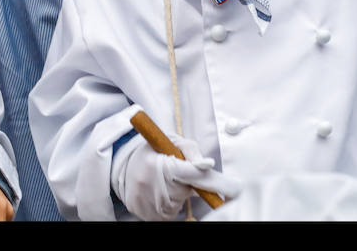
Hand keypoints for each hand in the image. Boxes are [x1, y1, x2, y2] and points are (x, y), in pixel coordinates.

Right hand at [113, 133, 239, 220]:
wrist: (121, 169)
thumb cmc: (151, 152)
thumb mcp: (169, 141)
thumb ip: (189, 149)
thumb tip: (207, 164)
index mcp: (159, 164)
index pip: (192, 173)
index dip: (214, 180)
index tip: (235, 188)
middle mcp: (154, 186)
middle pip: (189, 189)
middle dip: (190, 182)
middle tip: (177, 172)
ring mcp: (151, 204)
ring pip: (181, 201)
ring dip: (179, 192)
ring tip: (164, 180)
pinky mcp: (150, 216)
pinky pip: (172, 212)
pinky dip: (171, 202)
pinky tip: (160, 190)